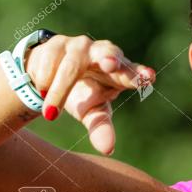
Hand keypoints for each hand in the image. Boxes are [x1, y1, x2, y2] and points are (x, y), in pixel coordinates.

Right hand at [24, 34, 154, 154]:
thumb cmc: (80, 95)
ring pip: (71, 66)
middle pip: (109, 52)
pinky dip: (45, 80)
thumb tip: (108, 149)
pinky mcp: (57, 42)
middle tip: (109, 65)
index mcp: (118, 73)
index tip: (149, 78)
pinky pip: (50, 60)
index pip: (132, 73)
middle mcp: (103, 53)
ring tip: (51, 115)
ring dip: (59, 91)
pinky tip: (43, 89)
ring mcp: (80, 46)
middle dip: (110, 57)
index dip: (139, 74)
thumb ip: (100, 128)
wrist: (48, 79)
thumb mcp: (90, 114)